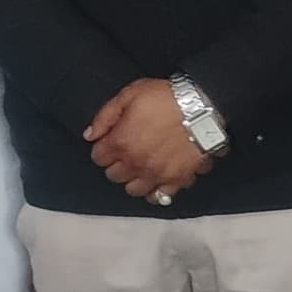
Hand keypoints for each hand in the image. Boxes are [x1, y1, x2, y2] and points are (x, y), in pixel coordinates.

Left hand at [85, 80, 213, 200]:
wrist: (201, 106)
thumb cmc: (166, 97)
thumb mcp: (129, 95)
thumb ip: (105, 116)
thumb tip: (90, 135)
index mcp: (121, 142)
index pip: (98, 157)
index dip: (103, 147)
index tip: (111, 141)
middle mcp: (136, 163)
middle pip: (114, 175)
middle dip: (117, 164)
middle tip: (126, 152)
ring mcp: (157, 174)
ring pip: (133, 190)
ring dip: (133, 179)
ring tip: (141, 167)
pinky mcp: (177, 179)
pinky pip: (160, 196)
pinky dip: (156, 191)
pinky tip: (157, 180)